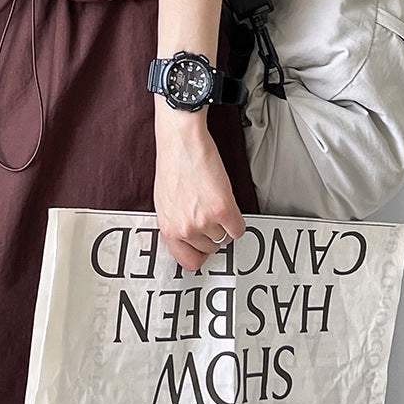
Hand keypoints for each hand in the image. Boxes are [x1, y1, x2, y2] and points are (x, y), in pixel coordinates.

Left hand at [153, 100, 246, 271]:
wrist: (181, 141)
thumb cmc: (173, 164)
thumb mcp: (165, 201)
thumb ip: (176, 223)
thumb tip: (188, 235)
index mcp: (168, 227)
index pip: (188, 261)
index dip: (200, 254)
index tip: (204, 248)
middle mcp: (185, 228)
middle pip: (210, 248)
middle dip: (213, 232)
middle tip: (210, 215)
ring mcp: (203, 220)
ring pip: (225, 236)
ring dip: (224, 222)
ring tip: (215, 202)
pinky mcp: (221, 209)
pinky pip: (238, 230)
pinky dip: (237, 220)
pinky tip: (228, 204)